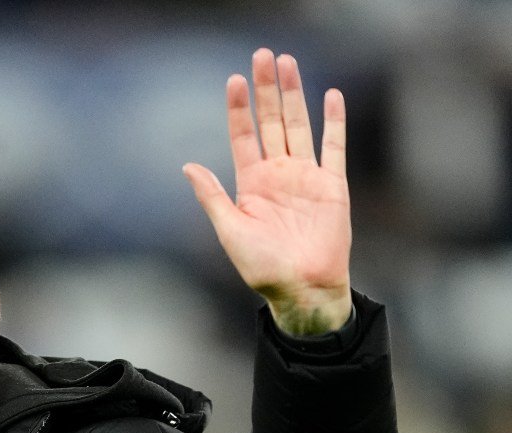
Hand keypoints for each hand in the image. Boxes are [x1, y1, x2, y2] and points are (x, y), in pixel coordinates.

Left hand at [183, 48, 351, 335]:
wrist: (302, 289)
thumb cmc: (262, 267)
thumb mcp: (229, 230)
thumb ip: (212, 196)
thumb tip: (187, 165)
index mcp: (251, 184)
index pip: (243, 136)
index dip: (238, 109)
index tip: (233, 81)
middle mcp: (277, 174)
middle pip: (271, 122)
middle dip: (266, 89)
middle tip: (262, 55)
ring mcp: (306, 177)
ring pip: (299, 125)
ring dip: (294, 95)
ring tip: (287, 63)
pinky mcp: (332, 186)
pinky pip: (333, 147)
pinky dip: (334, 122)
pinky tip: (330, 95)